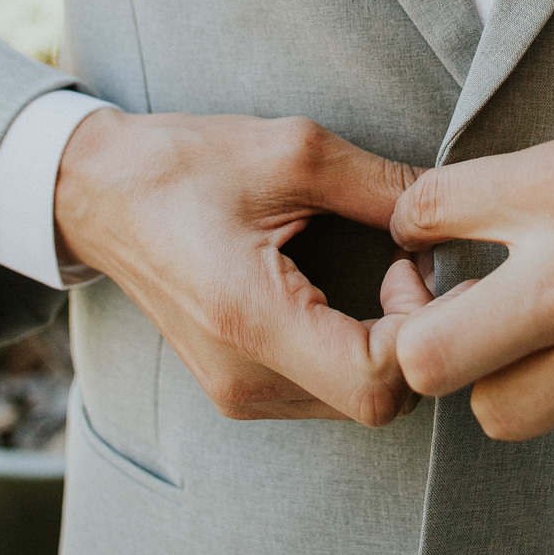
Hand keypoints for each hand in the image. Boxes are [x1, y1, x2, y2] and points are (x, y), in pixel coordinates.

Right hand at [55, 109, 431, 426]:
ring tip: (385, 272)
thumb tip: (455, 207)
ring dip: (392, 346)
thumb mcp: (293, 150)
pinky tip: (356, 294)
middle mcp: (245, 378)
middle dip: (416, 337)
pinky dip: (361, 351)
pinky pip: (328, 391)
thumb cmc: (185, 164)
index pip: (376, 380)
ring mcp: (239, 394)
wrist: (99, 193)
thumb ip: (382, 185)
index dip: (424, 330)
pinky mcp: (240, 389)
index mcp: (250, 319)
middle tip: (408, 265)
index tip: (417, 266)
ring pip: (359, 404)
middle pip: (378, 402)